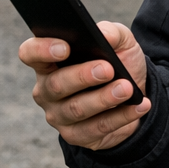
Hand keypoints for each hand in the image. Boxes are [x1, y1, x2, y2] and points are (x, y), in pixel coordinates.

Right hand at [18, 21, 150, 150]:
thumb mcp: (121, 42)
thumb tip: (104, 34)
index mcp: (49, 60)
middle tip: (108, 69)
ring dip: (103, 99)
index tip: (65, 47)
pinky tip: (138, 106)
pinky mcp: (76, 135)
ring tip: (127, 88)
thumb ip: (112, 32)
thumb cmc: (118, 62)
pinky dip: (120, 117)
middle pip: (55, 84)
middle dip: (82, 76)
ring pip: (76, 109)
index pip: (30, 53)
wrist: (135, 94)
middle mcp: (47, 89)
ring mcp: (58, 115)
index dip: (42, 50)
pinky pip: (96, 128)